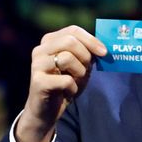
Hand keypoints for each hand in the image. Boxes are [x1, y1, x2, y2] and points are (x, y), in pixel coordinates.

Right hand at [16, 26, 106, 141]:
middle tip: (88, 70)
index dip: (91, 40)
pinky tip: (67, 93)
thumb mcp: (79, 66)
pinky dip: (73, 88)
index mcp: (50, 41)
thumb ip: (87, 54)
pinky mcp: (38, 82)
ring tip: (75, 82)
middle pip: (70, 41)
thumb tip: (104, 48)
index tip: (104, 52)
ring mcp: (37, 65)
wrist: (46, 111)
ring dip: (79, 73)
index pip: (73, 30)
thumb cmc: (64, 85)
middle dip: (85, 56)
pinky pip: (66, 80)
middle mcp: (40, 50)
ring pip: (67, 58)